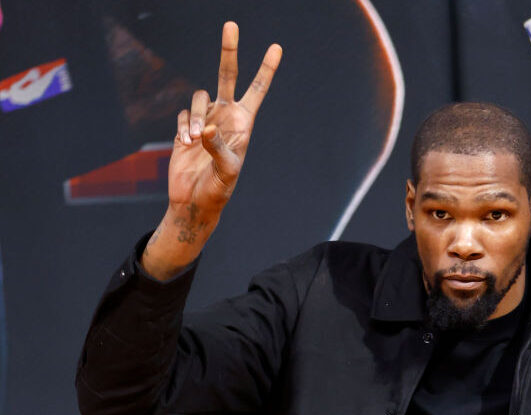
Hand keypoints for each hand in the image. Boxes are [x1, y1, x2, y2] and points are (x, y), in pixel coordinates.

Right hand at [142, 22, 281, 279]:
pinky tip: (184, 146)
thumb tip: (205, 128)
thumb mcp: (226, 173)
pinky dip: (182, 128)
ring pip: (198, 98)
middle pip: (227, 76)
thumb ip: (218, 149)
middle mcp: (226, 116)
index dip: (266, 69)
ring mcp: (206, 119)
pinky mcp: (186, 126)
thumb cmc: (218, 190)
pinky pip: (183, 115)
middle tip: (231, 24)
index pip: (257, 91)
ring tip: (194, 142)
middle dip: (229, 51)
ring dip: (195, 117)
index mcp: (244, 123)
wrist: (194, 201)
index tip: (276, 47)